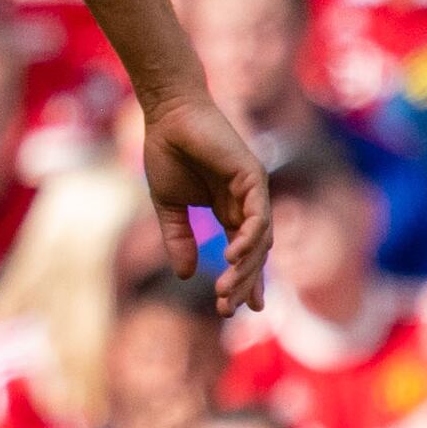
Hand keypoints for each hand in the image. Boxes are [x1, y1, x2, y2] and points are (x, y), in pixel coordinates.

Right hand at [134, 87, 271, 313]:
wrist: (167, 117)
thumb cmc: (167, 153)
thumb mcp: (169, 206)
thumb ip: (179, 239)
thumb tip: (185, 275)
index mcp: (229, 209)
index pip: (242, 253)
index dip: (242, 281)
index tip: (232, 310)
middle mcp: (247, 202)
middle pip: (254, 253)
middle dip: (242, 283)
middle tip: (226, 309)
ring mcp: (253, 190)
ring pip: (259, 239)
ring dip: (245, 269)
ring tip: (225, 291)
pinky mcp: (253, 176)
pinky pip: (258, 215)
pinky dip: (249, 238)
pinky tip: (231, 257)